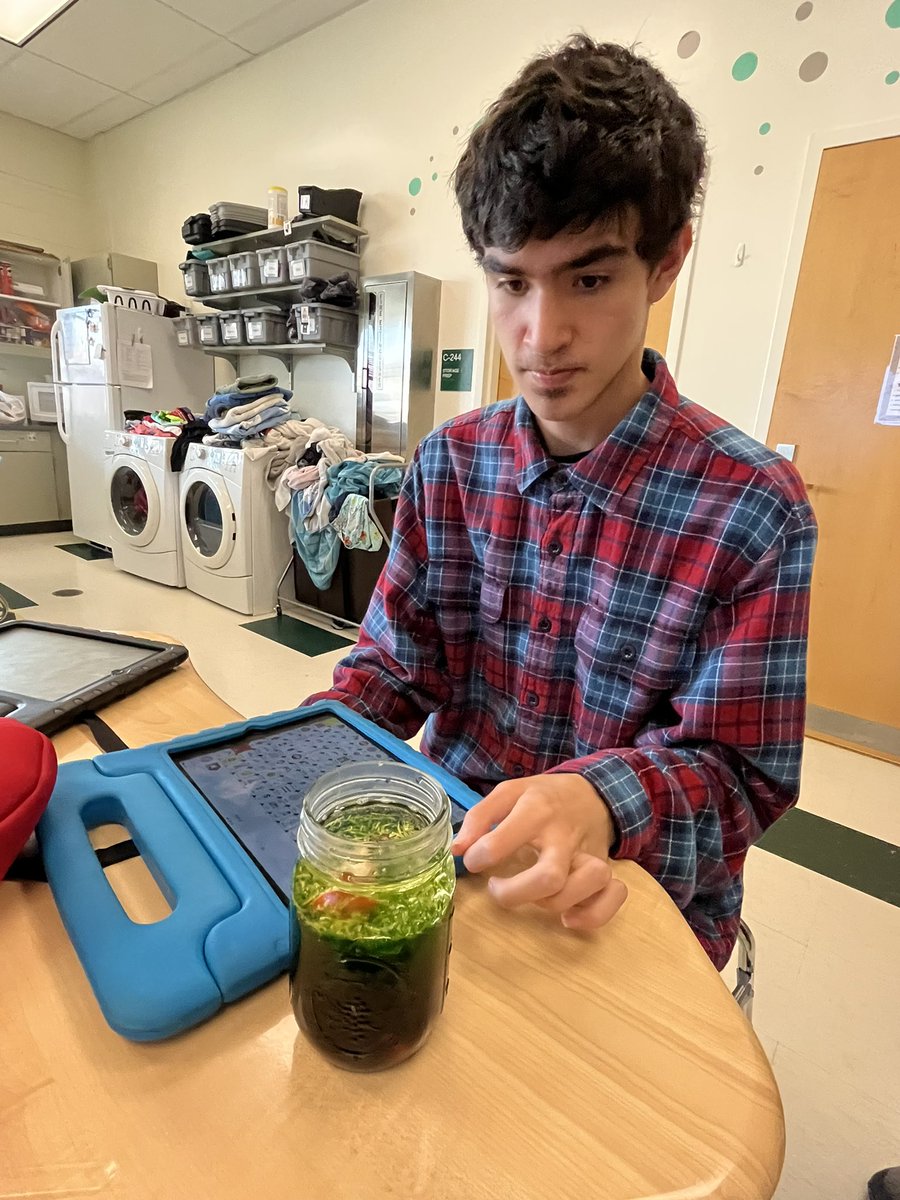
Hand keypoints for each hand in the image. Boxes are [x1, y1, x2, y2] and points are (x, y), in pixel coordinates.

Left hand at [451, 774, 627, 930]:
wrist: (593, 793)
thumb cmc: (544, 797)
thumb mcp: (509, 792)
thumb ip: (480, 818)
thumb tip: (457, 850)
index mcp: (537, 810)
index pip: (506, 839)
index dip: (481, 856)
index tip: (473, 860)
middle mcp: (564, 836)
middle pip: (549, 877)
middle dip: (516, 893)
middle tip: (495, 887)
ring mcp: (589, 855)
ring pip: (584, 887)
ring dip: (553, 903)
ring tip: (532, 897)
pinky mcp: (606, 870)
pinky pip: (613, 897)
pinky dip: (593, 914)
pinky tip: (569, 918)